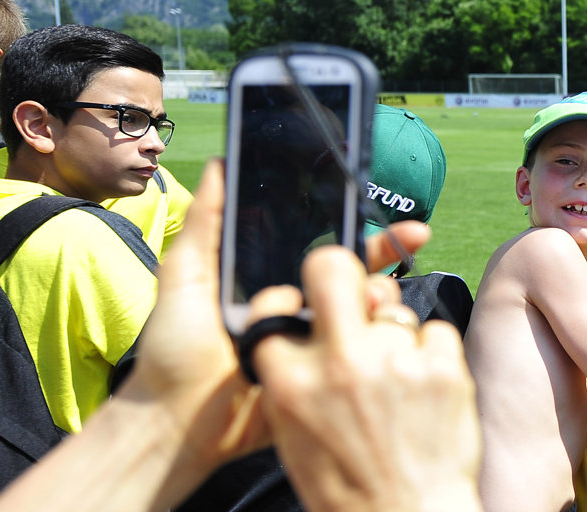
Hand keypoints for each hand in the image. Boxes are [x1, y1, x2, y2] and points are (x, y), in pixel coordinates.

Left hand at [119, 159, 434, 479]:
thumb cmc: (172, 351)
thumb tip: (218, 163)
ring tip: (371, 296)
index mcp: (267, 283)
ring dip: (373, 298)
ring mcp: (307, 344)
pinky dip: (364, 341)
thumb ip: (204, 224)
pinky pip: (347, 354)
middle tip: (413, 237)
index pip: (319, 248)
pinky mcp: (315, 379)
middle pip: (349, 276)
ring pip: (357, 312)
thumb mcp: (183, 276)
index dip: (353, 227)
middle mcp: (293, 310)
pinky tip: (368, 331)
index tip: (381, 209)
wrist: (175, 424)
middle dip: (382, 256)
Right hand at [249, 247, 481, 511]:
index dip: (292, 308)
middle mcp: (339, 362)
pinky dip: (434, 354)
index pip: (277, 307)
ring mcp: (394, 360)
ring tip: (398, 382)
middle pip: (332, 266)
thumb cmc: (349, 486)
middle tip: (353, 293)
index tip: (306, 311)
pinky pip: (436, 329)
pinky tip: (426, 389)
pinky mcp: (443, 367)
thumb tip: (309, 322)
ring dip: (395, 335)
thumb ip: (294, 376)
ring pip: (394, 306)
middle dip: (339, 270)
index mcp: (290, 382)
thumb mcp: (294, 434)